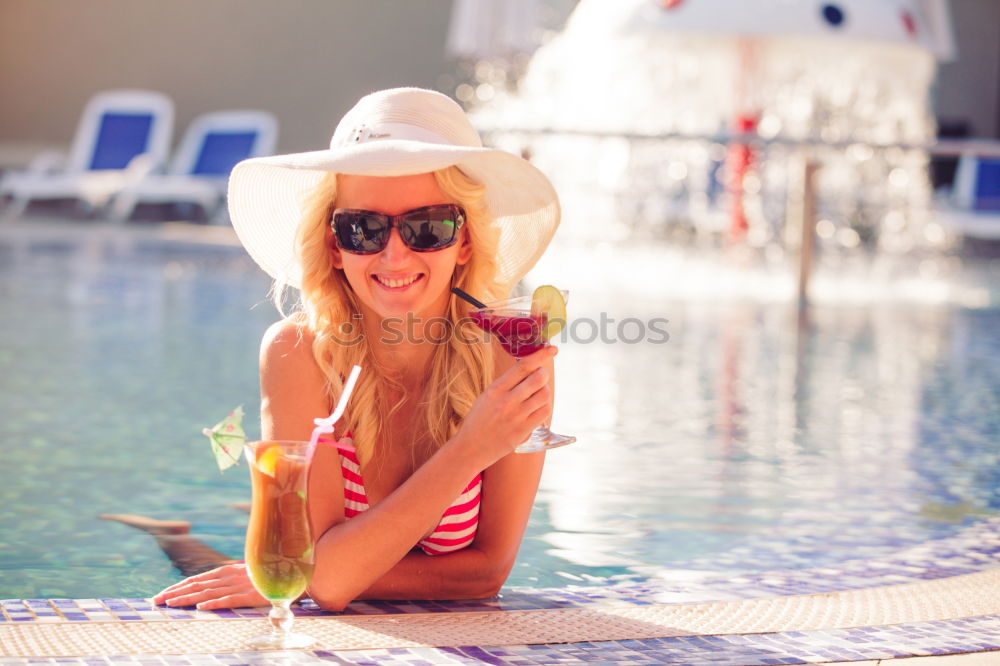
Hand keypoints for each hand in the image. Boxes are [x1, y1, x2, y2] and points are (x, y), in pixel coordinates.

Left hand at [151, 563, 266, 609]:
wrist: (289, 574)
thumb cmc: (265, 577)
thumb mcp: (244, 577)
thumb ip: (228, 582)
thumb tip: (210, 590)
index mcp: (226, 571)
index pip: (197, 579)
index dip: (178, 586)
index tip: (162, 594)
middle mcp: (229, 577)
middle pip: (197, 585)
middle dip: (175, 593)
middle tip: (156, 601)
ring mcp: (239, 586)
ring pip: (208, 593)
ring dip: (187, 599)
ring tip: (170, 604)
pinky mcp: (250, 596)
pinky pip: (229, 600)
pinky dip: (214, 603)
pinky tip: (201, 608)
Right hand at [457, 346, 555, 464]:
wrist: (470, 448)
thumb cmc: (478, 420)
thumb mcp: (486, 396)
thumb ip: (506, 384)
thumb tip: (530, 370)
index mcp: (495, 389)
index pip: (523, 366)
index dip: (541, 355)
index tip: (552, 349)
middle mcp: (506, 401)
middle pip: (538, 378)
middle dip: (544, 374)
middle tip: (541, 376)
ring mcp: (516, 417)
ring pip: (544, 395)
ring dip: (545, 391)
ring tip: (537, 394)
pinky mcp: (523, 431)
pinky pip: (544, 412)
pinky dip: (545, 406)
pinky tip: (538, 406)